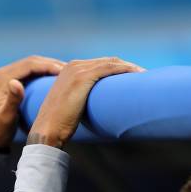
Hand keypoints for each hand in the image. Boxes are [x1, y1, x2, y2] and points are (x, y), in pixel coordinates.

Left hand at [0, 56, 64, 151]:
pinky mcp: (8, 83)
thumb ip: (12, 101)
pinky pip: (28, 73)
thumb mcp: (5, 118)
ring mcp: (4, 77)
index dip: (48, 65)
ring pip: (31, 66)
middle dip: (51, 64)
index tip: (65, 71)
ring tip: (66, 73)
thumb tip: (17, 82)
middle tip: (71, 69)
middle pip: (31, 62)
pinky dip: (42, 73)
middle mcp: (1, 74)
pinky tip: (54, 79)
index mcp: (0, 79)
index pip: (29, 64)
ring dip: (48, 67)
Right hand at [28, 57, 144, 147]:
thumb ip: (77, 99)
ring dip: (130, 68)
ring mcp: (77, 70)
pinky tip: (137, 75)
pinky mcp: (83, 77)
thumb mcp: (68, 105)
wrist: (47, 130)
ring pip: (111, 62)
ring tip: (144, 77)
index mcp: (67, 70)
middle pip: (108, 61)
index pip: (99, 64)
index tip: (131, 78)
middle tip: (142, 78)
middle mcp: (72, 66)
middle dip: (126, 67)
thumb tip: (96, 107)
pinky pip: (110, 68)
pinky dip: (126, 69)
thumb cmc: (58, 124)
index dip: (117, 69)